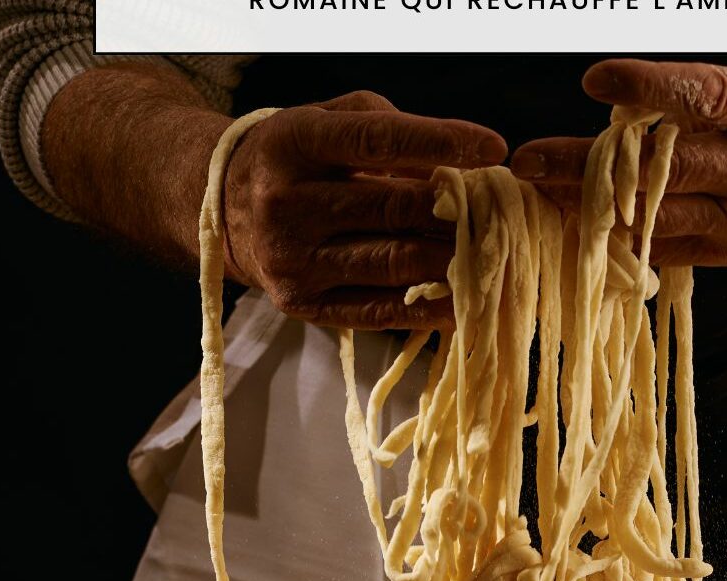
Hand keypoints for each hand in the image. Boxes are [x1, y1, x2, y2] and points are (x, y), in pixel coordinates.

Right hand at [222, 91, 505, 327]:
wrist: (222, 211)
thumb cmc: (297, 160)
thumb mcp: (329, 122)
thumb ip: (388, 131)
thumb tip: (456, 169)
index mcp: (294, 143)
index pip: (377, 140)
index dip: (440, 142)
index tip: (494, 147)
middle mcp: (287, 203)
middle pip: (393, 209)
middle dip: (457, 212)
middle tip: (503, 214)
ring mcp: (293, 260)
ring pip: (393, 263)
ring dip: (452, 262)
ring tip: (493, 256)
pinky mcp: (303, 305)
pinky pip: (378, 311)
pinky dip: (427, 308)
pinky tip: (463, 302)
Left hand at [512, 57, 726, 268]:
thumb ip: (721, 96)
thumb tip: (643, 108)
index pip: (709, 97)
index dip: (650, 89)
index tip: (597, 80)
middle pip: (668, 169)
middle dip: (591, 166)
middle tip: (530, 160)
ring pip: (662, 219)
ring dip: (594, 210)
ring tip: (541, 197)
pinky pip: (674, 250)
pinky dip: (625, 241)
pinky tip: (582, 232)